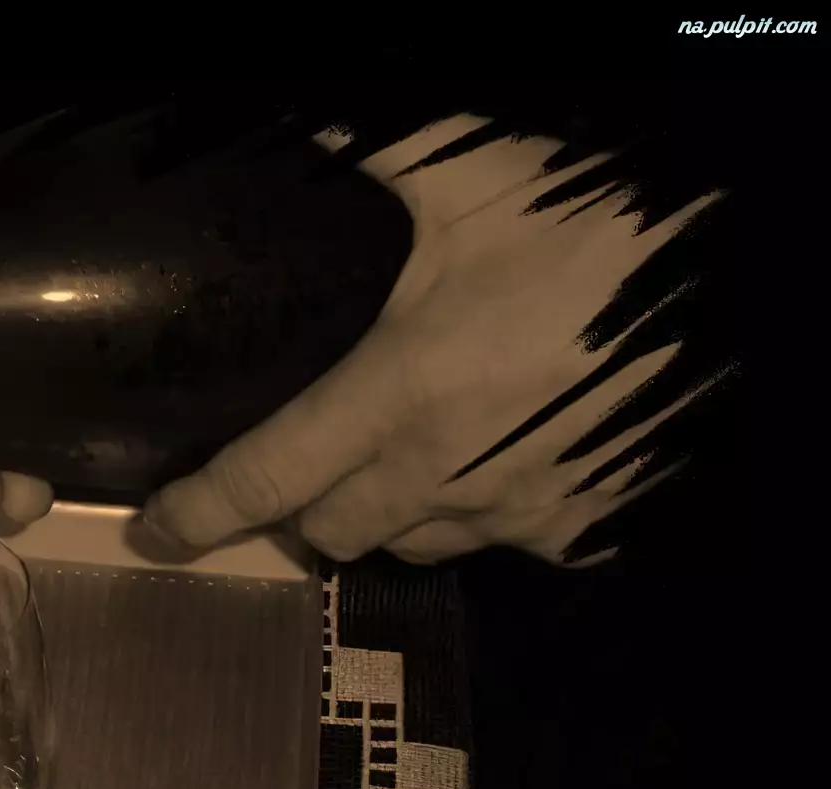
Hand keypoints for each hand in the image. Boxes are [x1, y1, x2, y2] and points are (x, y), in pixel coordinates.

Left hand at [143, 116, 713, 565]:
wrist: (740, 272)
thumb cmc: (601, 218)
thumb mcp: (472, 176)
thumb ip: (375, 164)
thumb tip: (308, 133)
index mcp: (401, 390)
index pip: (267, 477)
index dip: (201, 513)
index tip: (161, 531)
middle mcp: (447, 469)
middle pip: (333, 530)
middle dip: (307, 504)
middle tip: (311, 459)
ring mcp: (519, 509)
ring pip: (416, 542)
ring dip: (394, 509)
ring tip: (410, 448)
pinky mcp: (582, 522)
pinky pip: (507, 543)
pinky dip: (487, 513)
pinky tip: (501, 456)